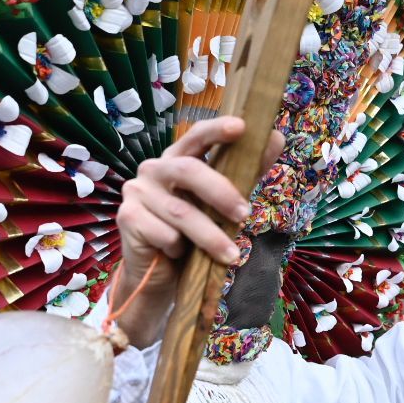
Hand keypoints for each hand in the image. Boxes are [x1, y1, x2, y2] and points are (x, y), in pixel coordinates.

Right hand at [111, 117, 282, 347]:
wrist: (159, 275)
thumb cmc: (192, 234)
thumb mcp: (221, 205)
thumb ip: (246, 172)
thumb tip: (276, 138)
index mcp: (177, 159)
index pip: (197, 136)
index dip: (217, 129)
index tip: (241, 128)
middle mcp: (153, 169)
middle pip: (188, 170)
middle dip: (220, 192)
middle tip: (245, 214)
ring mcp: (137, 191)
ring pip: (180, 211)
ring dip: (210, 236)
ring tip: (231, 256)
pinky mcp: (127, 217)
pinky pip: (164, 233)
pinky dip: (179, 248)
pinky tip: (180, 255)